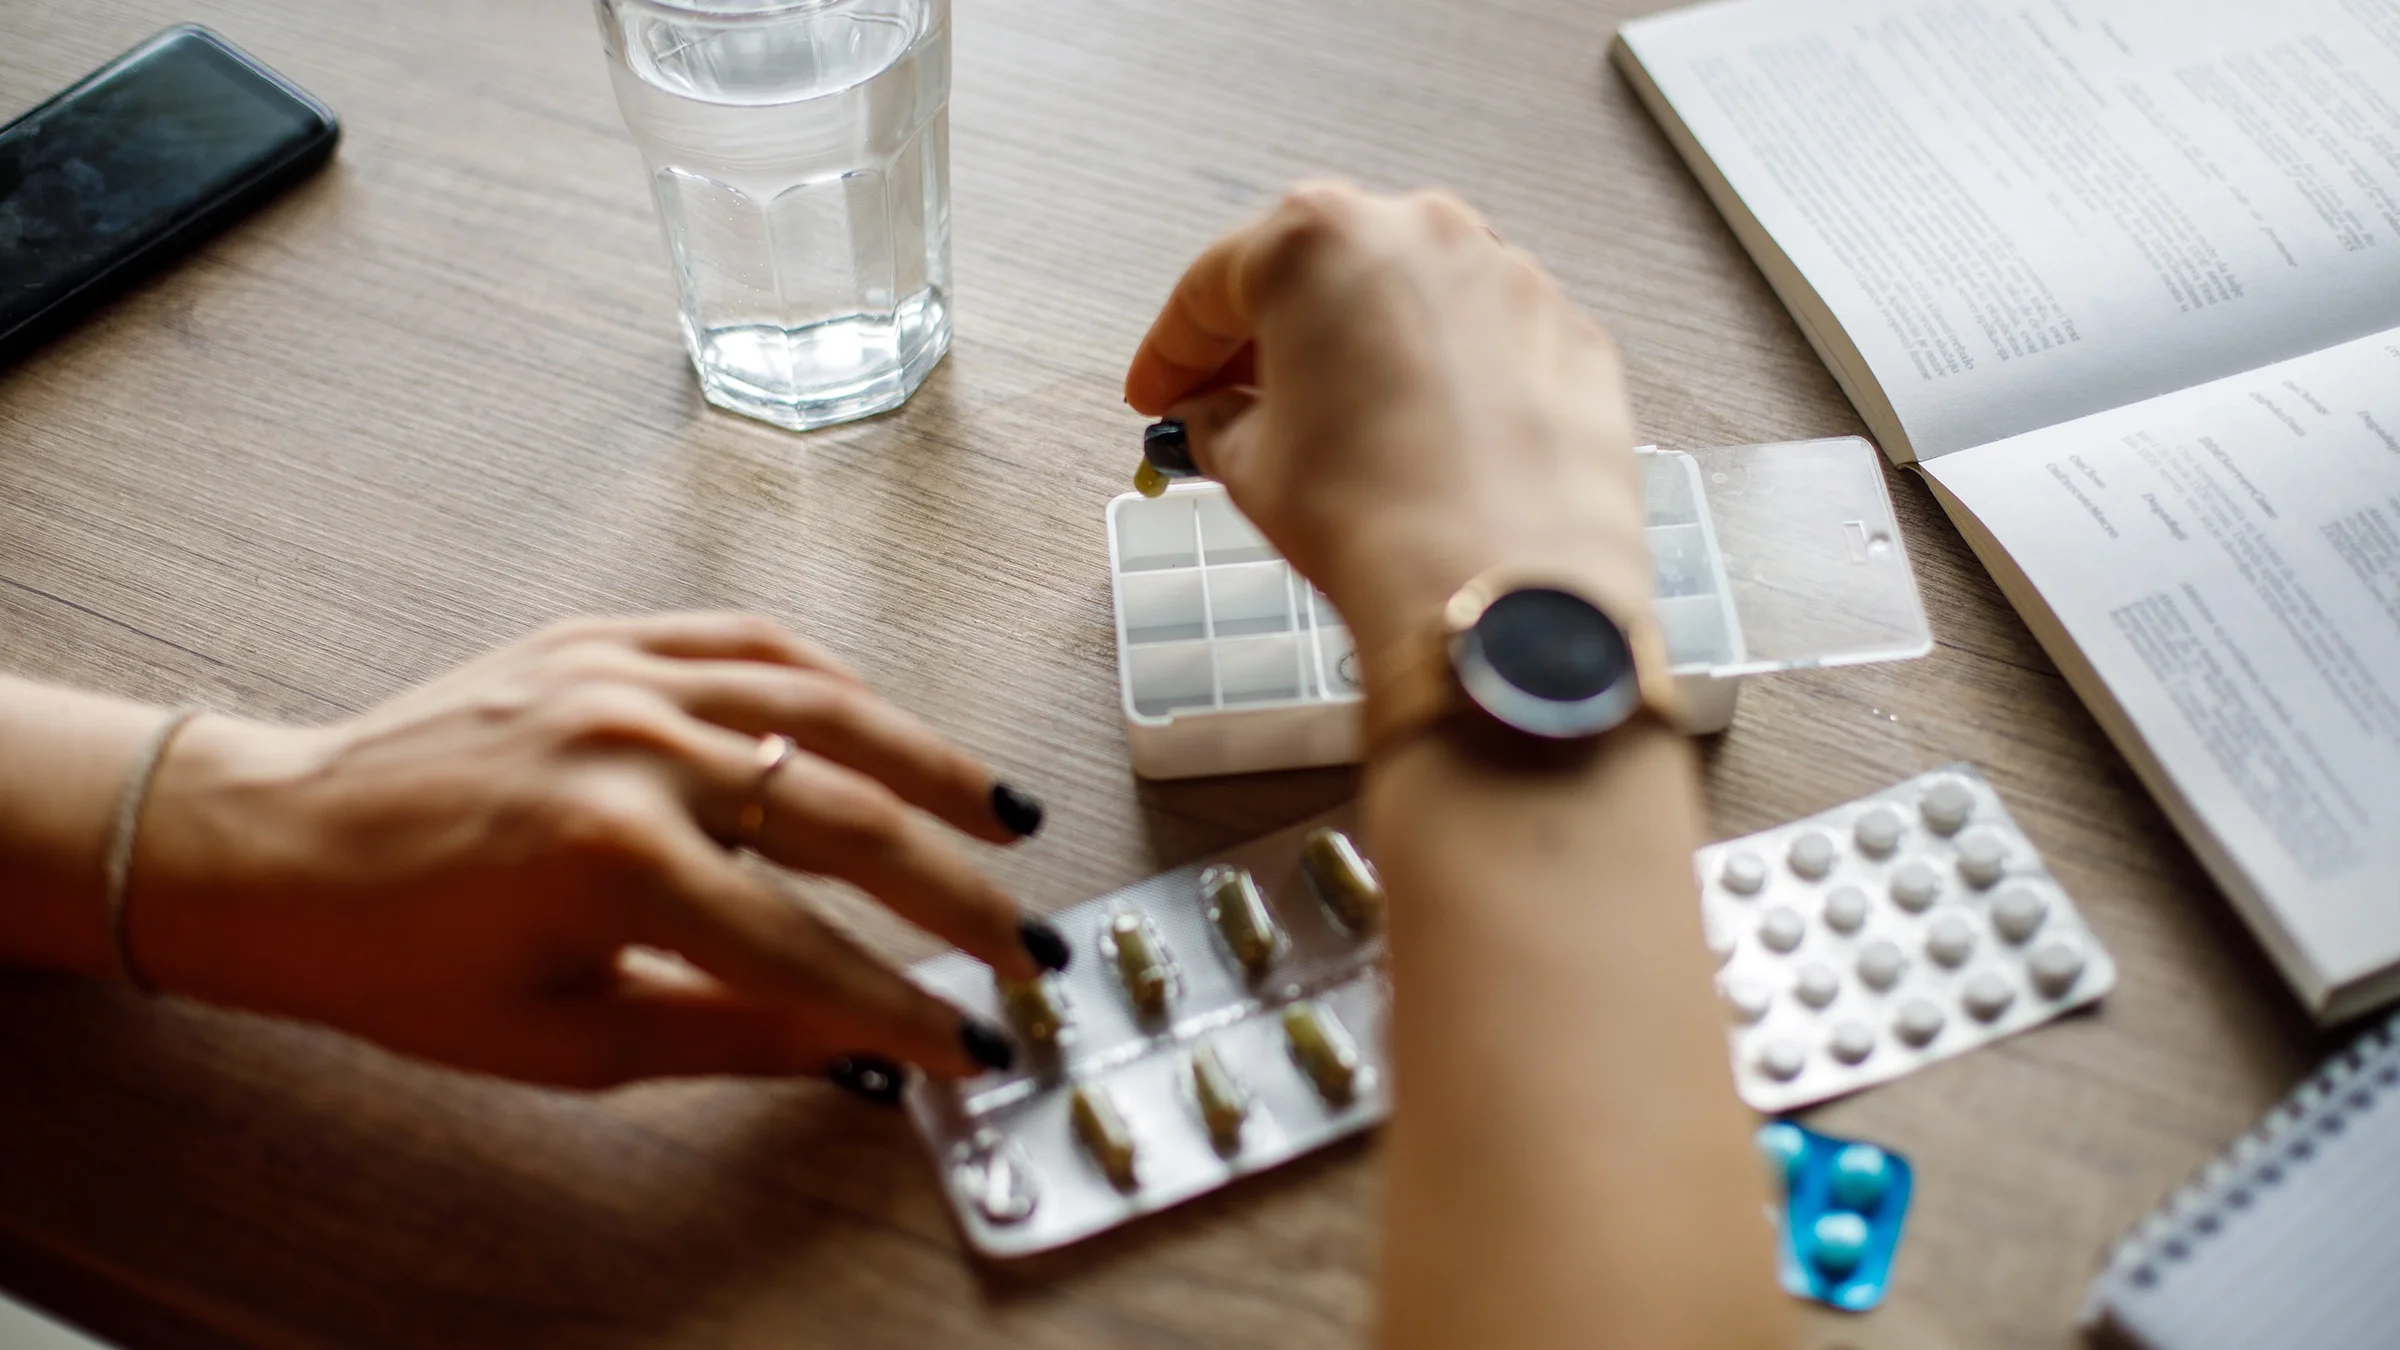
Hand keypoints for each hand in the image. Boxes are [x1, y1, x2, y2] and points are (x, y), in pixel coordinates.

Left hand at [125, 615, 1064, 1090]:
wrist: (275, 850)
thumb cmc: (401, 965)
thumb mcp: (565, 1038)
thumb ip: (731, 1036)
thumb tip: (863, 1048)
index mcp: (616, 863)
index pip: (811, 949)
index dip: (907, 1006)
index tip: (977, 1044)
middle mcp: (636, 751)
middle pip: (846, 821)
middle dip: (956, 897)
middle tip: (1028, 946)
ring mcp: (623, 676)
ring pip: (824, 709)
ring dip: (931, 766)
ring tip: (1009, 817)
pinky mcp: (602, 636)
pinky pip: (750, 642)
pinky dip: (832, 684)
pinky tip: (886, 727)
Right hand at [1124, 183, 1651, 661]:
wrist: (1500, 592)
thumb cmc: (1368, 516)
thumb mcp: (1249, 465)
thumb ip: (1217, 420)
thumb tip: (1214, 416)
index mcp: (1317, 240)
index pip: (1215, 286)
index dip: (1172, 351)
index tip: (1156, 395)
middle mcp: (1420, 229)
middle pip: (1318, 275)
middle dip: (1270, 339)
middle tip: (1233, 406)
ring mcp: (1509, 274)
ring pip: (1410, 301)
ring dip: (1364, 352)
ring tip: (1336, 428)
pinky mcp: (1571, 334)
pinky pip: (1485, 343)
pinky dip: (1446, 380)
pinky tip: (1425, 444)